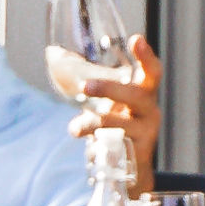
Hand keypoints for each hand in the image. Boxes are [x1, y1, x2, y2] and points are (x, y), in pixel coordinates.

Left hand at [54, 32, 163, 153]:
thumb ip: (80, 75)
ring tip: (75, 128)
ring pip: (119, 124)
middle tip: (84, 86)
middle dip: (109, 89)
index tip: (135, 39)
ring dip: (93, 123)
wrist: (127, 166)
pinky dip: (96, 147)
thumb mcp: (101, 100)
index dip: (145, 55)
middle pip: (135, 95)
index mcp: (143, 92)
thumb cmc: (113, 122)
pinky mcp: (138, 153)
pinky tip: (90, 149)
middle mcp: (149, 109)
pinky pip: (114, 147)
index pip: (152, 70)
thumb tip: (52, 53)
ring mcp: (146, 132)